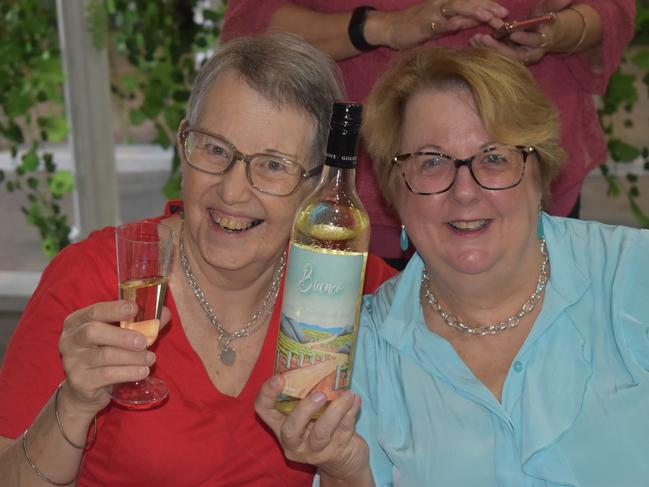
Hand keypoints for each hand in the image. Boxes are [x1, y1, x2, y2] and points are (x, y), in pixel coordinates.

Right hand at [58, 300, 170, 414]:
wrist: (85, 390)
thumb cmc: (105, 354)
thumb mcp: (120, 336)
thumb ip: (140, 324)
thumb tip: (164, 312)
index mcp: (77, 322)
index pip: (94, 311)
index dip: (115, 309)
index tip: (135, 308)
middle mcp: (70, 340)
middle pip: (93, 331)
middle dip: (122, 335)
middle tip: (144, 341)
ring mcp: (72, 362)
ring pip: (104, 355)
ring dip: (132, 356)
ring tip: (150, 358)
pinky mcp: (80, 381)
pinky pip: (107, 375)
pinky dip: (129, 372)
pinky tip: (143, 371)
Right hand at [255, 375, 370, 481]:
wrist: (343, 461)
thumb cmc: (320, 427)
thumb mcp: (308, 414)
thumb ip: (306, 394)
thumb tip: (316, 361)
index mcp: (280, 426)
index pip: (264, 411)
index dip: (267, 394)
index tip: (280, 377)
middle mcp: (294, 442)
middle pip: (290, 429)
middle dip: (304, 410)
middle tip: (320, 394)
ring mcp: (315, 451)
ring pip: (321, 433)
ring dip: (335, 411)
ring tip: (347, 394)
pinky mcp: (337, 452)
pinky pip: (344, 431)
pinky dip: (351, 413)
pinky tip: (355, 399)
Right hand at [368, 0, 507, 49]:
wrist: (390, 28)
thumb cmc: (416, 27)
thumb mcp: (441, 24)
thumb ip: (459, 22)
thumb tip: (477, 21)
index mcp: (448, 3)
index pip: (473, 1)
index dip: (489, 5)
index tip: (505, 14)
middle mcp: (443, 3)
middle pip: (470, 1)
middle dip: (488, 7)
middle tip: (504, 15)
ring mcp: (434, 12)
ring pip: (459, 7)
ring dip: (476, 10)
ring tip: (491, 17)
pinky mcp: (425, 23)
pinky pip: (442, 22)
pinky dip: (455, 23)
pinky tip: (466, 25)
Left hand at [469, 0, 570, 64]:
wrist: (545, 34)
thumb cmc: (546, 20)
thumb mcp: (549, 10)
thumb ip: (554, 4)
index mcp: (542, 42)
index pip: (534, 41)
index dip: (525, 38)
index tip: (514, 33)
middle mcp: (530, 54)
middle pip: (514, 54)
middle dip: (499, 47)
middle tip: (485, 38)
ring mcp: (518, 58)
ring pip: (502, 57)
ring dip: (488, 49)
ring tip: (476, 38)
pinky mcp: (508, 59)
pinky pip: (495, 56)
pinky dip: (484, 49)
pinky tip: (473, 41)